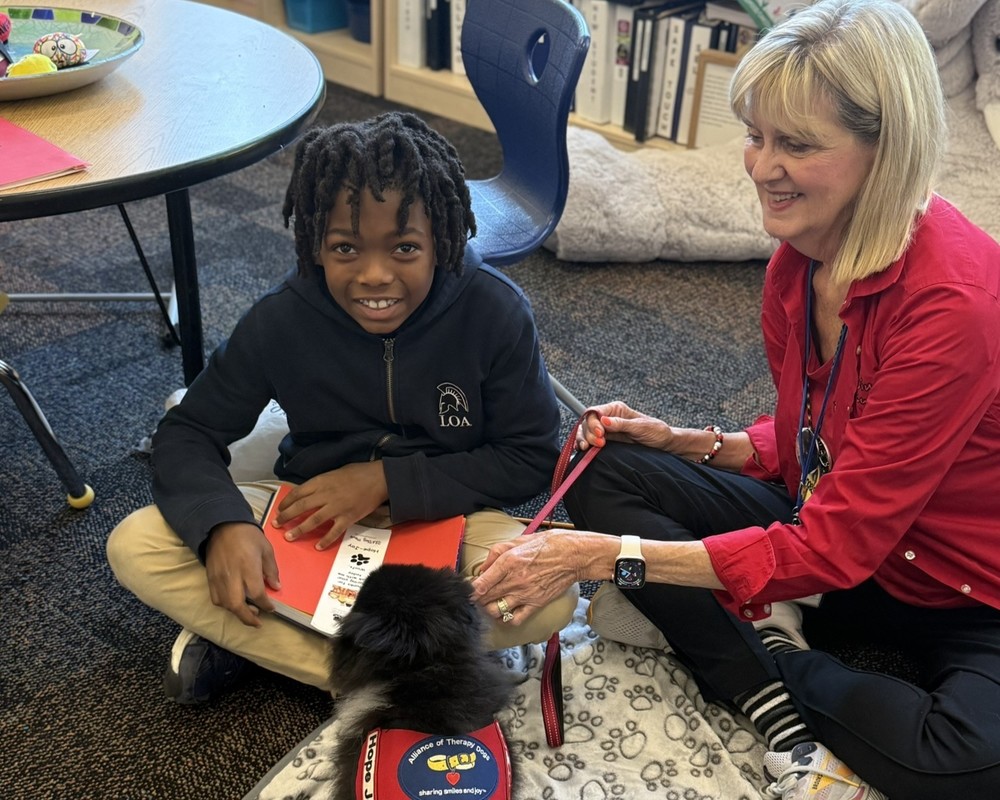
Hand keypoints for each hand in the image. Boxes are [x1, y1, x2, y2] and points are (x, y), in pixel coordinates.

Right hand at [204, 522, 278, 626]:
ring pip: (224, 604)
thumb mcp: (266, 548)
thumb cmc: (247, 535)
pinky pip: (215, 598)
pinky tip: (234, 602)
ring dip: (237, 612)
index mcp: (248, 567)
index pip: (257, 594)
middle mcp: (232, 576)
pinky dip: (225, 605)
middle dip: (248, 618)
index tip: (272, 608)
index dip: (266, 605)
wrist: (221, 525)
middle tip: (258, 621)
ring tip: (248, 611)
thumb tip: (276, 587)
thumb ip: (271, 569)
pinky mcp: (209, 577)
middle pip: (237, 605)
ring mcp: (218, 578)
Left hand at [275, 462, 388, 548]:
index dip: (286, 502)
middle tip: (277, 524)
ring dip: (299, 530)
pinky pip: (334, 532)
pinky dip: (325, 540)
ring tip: (289, 537)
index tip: (279, 509)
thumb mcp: (335, 472)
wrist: (379, 478)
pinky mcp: (348, 518)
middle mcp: (326, 495)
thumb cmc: (358, 473)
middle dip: (286, 517)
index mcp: (322, 481)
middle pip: (301, 507)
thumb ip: (321, 483)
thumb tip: (309, 492)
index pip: (298, 493)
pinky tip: (318, 547)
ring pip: (313, 521)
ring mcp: (337, 507)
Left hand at [470, 531, 585, 625]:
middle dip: (477, 599)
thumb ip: (498, 553)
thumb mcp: (519, 540)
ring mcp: (525, 594)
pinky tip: (506, 612)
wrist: (573, 556)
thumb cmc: (549, 544)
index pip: (480, 583)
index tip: (467, 590)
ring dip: (489, 609)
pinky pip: (515, 619)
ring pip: (496, 611)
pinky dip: (507, 619)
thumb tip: (483, 567)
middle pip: (485, 598)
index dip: (470, 590)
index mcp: (508, 561)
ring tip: (489, 604)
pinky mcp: (535, 604)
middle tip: (477, 596)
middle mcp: (514, 580)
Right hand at [578, 401, 671, 450]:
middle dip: (589, 433)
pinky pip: (590, 442)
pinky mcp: (606, 442)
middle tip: (600, 444)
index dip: (593, 423)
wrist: (664, 444)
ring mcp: (606, 430)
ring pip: (585, 432)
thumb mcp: (641, 427)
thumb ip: (621, 424)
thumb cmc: (656, 431)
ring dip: (584, 440)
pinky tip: (583, 451)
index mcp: (616, 409)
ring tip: (588, 449)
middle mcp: (608, 418)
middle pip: (587, 422)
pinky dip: (584, 445)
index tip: (599, 434)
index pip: (595, 412)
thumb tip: (604, 421)